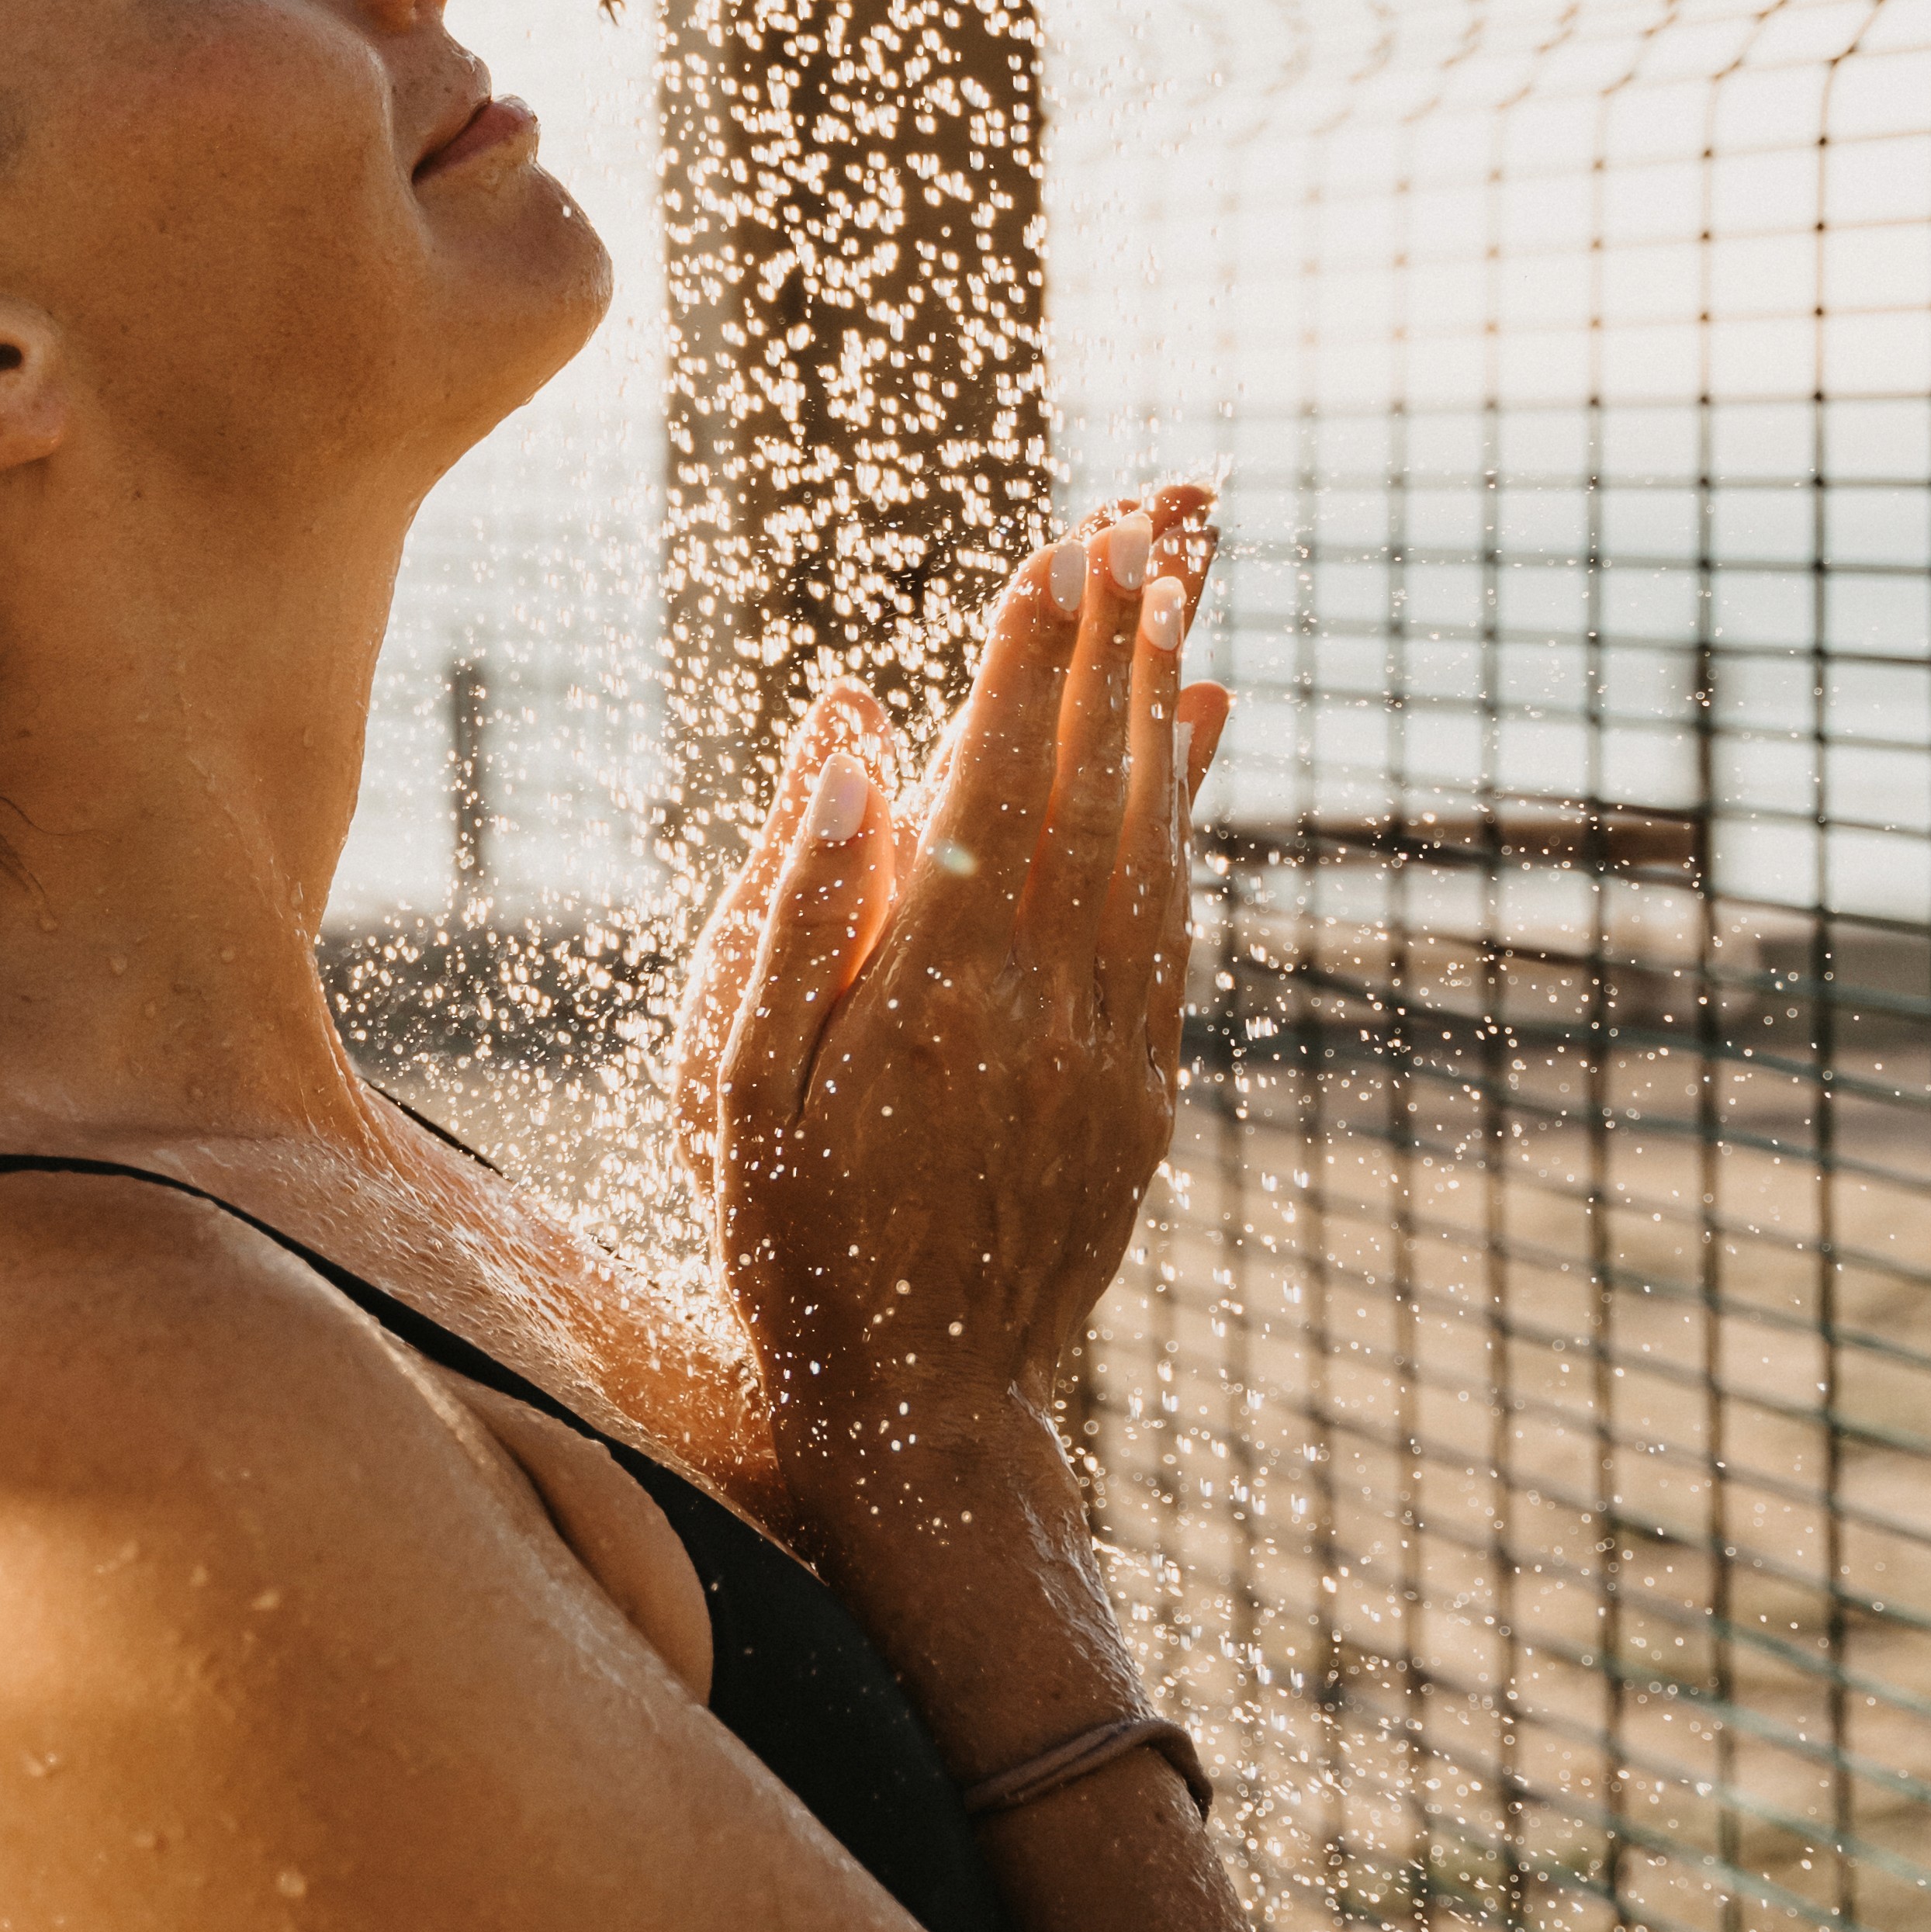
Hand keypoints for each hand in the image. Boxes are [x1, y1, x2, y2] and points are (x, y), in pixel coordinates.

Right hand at [680, 490, 1227, 1499]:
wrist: (917, 1411)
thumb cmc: (787, 1240)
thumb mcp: (735, 1085)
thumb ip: (791, 911)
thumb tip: (847, 746)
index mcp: (932, 993)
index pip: (996, 779)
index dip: (1031, 659)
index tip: (1060, 546)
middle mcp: (1042, 1006)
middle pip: (1093, 785)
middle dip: (1113, 647)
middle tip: (1142, 520)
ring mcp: (1108, 1049)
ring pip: (1151, 839)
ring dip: (1161, 706)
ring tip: (1176, 587)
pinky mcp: (1141, 1085)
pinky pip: (1175, 916)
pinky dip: (1187, 809)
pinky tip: (1195, 732)